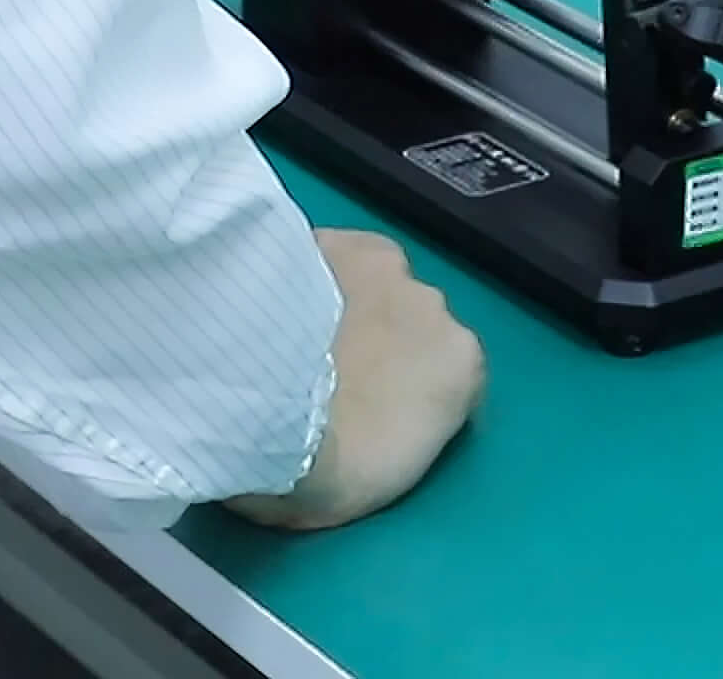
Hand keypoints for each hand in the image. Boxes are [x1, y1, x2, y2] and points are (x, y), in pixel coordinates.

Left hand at [220, 229, 487, 530]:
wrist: (262, 409)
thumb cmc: (323, 471)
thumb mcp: (372, 483)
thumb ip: (388, 438)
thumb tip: (356, 423)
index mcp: (460, 368)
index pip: (447, 375)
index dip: (404, 393)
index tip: (365, 413)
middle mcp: (434, 307)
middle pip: (408, 323)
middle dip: (374, 343)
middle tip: (322, 376)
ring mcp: (384, 266)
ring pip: (370, 283)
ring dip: (342, 304)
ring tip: (291, 335)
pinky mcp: (332, 239)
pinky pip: (327, 259)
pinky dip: (304, 276)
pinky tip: (270, 303)